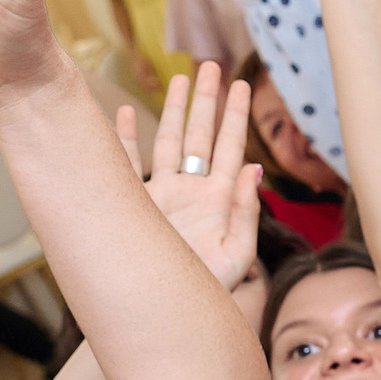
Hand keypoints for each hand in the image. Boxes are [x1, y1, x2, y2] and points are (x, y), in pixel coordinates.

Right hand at [118, 62, 264, 290]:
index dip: (235, 116)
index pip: (230, 147)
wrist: (162, 313)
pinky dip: (126, 138)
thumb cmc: (206, 293)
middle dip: (207, 101)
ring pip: (169, 142)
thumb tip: (254, 171)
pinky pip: (129, 164)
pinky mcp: (136, 204)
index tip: (242, 85)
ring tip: (181, 79)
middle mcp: (191, 192)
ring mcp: (163, 195)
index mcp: (219, 200)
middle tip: (211, 66)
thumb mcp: (236, 256)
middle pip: (201, 135)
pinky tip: (126, 113)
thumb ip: (246, 213)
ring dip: (175, 111)